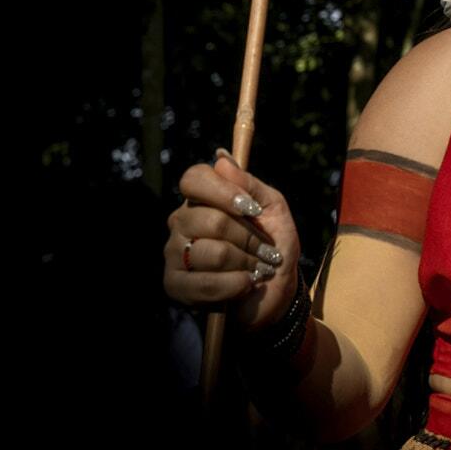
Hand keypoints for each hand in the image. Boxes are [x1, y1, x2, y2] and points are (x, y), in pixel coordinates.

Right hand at [162, 149, 301, 332]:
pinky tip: (245, 285)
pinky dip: (234, 285)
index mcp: (203, 199)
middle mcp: (181, 222)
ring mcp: (174, 254)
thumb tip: (221, 159)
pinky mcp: (174, 285)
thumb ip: (251, 185)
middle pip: (210, 220)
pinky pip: (204, 283)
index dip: (224, 191)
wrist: (276, 289)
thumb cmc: (274, 244)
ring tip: (257, 269)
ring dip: (246, 263)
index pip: (194, 179)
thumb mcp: (274, 208)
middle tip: (267, 251)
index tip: (253, 209)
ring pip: (212, 253)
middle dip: (249, 238)